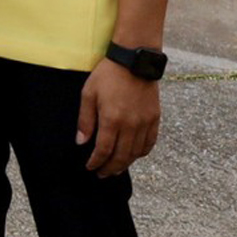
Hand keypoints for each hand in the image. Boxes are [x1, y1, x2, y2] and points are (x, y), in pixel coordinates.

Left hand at [78, 57, 160, 176]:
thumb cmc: (107, 76)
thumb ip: (85, 120)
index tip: (90, 168)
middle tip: (102, 174)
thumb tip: (81, 142)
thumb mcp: (88, 94)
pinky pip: (150, 143)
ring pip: (137, 153)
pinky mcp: (155, 119)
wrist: (134, 62)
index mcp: (112, 119)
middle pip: (122, 156)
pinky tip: (133, 155)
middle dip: (110, 168)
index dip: (96, 162)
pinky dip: (141, 153)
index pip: (104, 150)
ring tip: (116, 168)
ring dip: (126, 163)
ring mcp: (145, 123)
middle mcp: (131, 125)